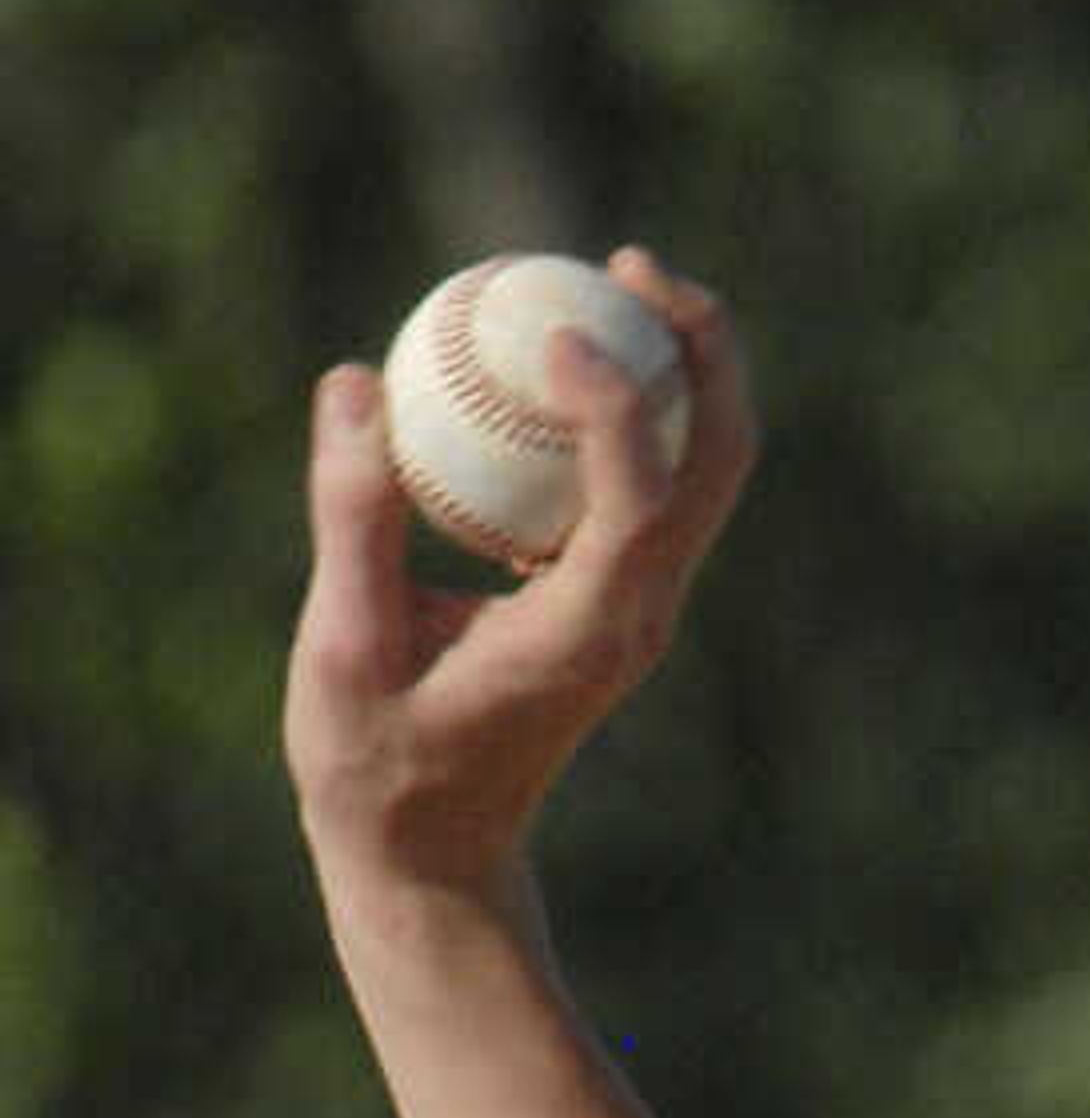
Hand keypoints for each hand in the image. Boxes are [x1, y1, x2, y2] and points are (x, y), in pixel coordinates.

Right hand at [284, 249, 754, 913]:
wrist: (434, 856)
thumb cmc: (378, 767)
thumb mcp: (345, 646)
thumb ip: (354, 518)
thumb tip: (356, 382)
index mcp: (586, 631)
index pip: (640, 497)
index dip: (614, 400)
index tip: (548, 331)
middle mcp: (637, 613)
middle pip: (717, 463)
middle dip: (698, 353)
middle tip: (628, 261)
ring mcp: (640, 608)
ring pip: (705, 469)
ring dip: (682, 368)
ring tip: (616, 276)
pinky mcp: (619, 599)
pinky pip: (654, 482)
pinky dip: (634, 406)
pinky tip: (568, 348)